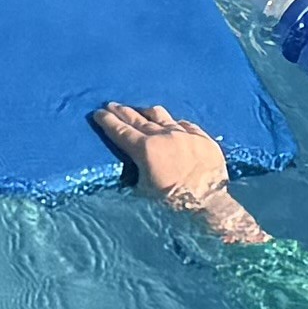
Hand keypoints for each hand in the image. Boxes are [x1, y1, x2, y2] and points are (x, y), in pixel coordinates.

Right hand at [92, 100, 258, 238]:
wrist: (209, 203)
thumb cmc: (173, 202)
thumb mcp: (145, 190)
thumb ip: (137, 171)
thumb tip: (134, 165)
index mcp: (146, 149)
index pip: (122, 131)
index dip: (108, 121)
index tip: (98, 112)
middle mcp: (164, 135)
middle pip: (138, 119)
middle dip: (122, 112)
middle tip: (111, 105)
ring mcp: (185, 134)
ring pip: (161, 116)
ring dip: (146, 112)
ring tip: (139, 110)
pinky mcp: (202, 138)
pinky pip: (185, 125)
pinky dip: (174, 124)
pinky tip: (172, 124)